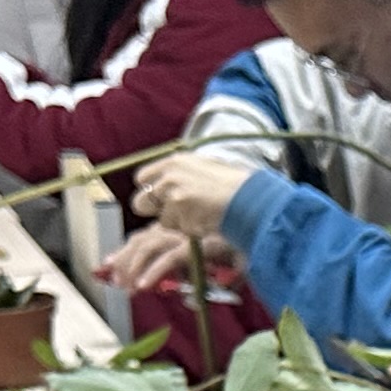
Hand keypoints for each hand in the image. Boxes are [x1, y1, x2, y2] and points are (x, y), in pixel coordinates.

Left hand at [97, 222, 238, 293]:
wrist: (267, 233)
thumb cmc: (250, 248)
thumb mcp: (225, 265)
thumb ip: (206, 278)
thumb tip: (191, 298)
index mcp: (185, 228)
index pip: (146, 236)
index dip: (126, 250)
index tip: (109, 264)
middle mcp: (184, 228)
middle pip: (142, 239)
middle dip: (122, 259)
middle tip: (112, 279)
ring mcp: (190, 234)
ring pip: (149, 246)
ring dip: (132, 267)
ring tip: (125, 287)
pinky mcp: (199, 244)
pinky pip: (169, 258)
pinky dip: (153, 272)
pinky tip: (143, 285)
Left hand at [129, 149, 251, 242]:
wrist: (250, 197)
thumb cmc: (234, 184)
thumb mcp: (202, 167)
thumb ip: (179, 175)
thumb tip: (165, 187)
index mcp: (173, 161)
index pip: (142, 178)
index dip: (151, 191)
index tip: (162, 199)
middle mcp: (168, 176)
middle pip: (140, 202)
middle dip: (154, 211)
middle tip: (175, 214)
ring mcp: (173, 195)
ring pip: (163, 220)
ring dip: (179, 223)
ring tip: (202, 215)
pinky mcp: (181, 213)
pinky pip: (180, 229)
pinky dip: (192, 229)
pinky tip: (209, 220)